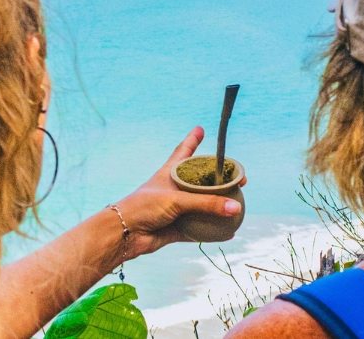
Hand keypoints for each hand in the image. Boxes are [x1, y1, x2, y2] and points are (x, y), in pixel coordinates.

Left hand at [112, 126, 245, 257]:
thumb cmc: (145, 206)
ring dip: (218, 206)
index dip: (192, 140)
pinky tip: (228, 233)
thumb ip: (206, 203)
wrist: (124, 234)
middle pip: (200, 181)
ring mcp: (176, 209)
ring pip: (202, 206)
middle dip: (218, 180)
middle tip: (238, 179)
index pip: (183, 151)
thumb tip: (235, 207)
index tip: (200, 129)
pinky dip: (214, 232)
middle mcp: (175, 189)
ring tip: (238, 204)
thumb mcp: (177, 199)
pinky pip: (200, 230)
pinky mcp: (177, 228)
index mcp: (170, 173)